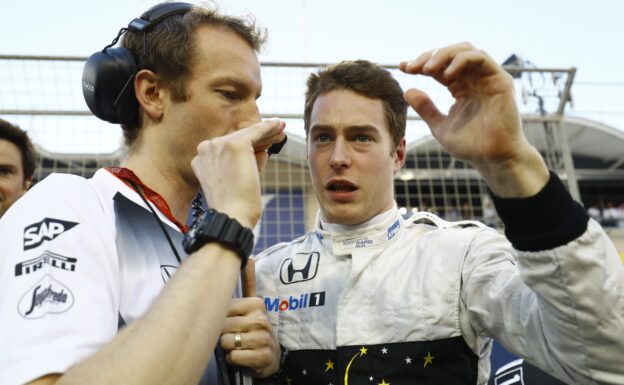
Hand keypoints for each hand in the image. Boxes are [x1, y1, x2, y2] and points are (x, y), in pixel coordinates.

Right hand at [191, 119, 285, 227]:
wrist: (232, 216)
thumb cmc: (236, 206)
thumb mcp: (238, 179)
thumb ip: (247, 162)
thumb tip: (263, 149)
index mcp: (201, 160)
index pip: (227, 146)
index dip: (248, 144)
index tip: (264, 142)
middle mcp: (206, 149)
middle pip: (237, 137)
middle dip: (259, 136)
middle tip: (278, 132)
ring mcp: (219, 145)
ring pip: (247, 134)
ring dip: (267, 132)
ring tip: (282, 130)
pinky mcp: (234, 144)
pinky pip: (256, 131)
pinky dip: (269, 127)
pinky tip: (279, 124)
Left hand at [220, 259, 280, 377]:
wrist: (271, 356)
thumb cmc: (254, 329)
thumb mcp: (252, 306)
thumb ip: (249, 282)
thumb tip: (249, 257)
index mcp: (256, 304)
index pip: (223, 310)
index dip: (220, 319)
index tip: (231, 321)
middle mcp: (261, 319)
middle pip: (223, 327)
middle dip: (224, 334)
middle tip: (235, 336)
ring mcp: (263, 338)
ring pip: (227, 342)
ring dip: (229, 348)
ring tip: (239, 345)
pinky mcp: (263, 356)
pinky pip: (234, 357)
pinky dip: (234, 359)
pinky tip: (243, 356)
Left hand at [400, 42, 547, 196]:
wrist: (493, 159)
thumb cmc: (471, 146)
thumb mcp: (440, 126)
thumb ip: (426, 109)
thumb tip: (407, 91)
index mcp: (460, 88)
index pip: (439, 67)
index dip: (420, 64)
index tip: (402, 68)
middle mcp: (474, 79)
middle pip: (450, 54)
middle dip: (428, 56)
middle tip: (412, 67)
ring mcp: (487, 78)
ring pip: (464, 50)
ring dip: (443, 55)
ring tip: (427, 69)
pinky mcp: (500, 79)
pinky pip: (480, 58)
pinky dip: (461, 60)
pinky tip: (446, 74)